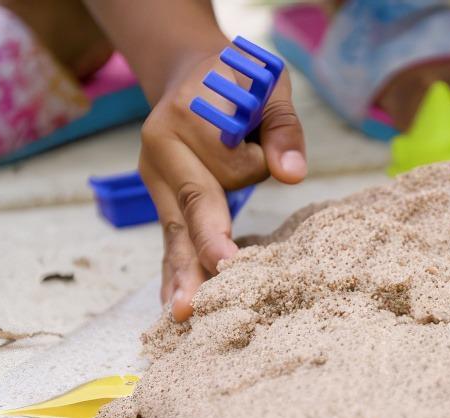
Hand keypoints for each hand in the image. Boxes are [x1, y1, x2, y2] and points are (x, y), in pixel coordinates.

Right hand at [139, 49, 306, 321]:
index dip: (254, 166)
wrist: (191, 75)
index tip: (270, 166)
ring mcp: (157, 179)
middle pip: (194, 203)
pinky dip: (173, 272)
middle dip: (208, 241)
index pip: (230, 160)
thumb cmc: (239, 81)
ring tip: (184, 310)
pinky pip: (169, 241)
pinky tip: (172, 303)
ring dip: (183, 272)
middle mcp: (161, 148)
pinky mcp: (163, 202)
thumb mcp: (267, 83)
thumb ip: (282, 126)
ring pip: (176, 231)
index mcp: (186, 114)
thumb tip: (293, 175)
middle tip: (223, 271)